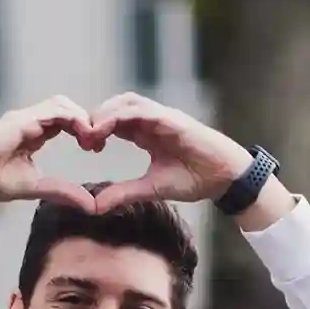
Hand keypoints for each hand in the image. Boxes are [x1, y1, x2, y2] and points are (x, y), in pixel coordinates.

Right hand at [0, 97, 103, 216]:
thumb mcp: (35, 187)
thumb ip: (62, 191)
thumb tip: (92, 206)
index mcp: (34, 133)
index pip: (65, 120)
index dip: (84, 129)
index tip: (96, 148)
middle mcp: (30, 121)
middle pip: (67, 107)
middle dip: (87, 121)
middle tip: (98, 143)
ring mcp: (24, 117)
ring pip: (62, 104)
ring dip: (81, 117)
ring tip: (91, 139)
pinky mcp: (20, 120)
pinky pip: (53, 110)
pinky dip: (73, 118)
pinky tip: (83, 135)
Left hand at [82, 92, 265, 218]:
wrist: (225, 178)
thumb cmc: (195, 179)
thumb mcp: (151, 188)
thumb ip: (124, 193)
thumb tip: (96, 206)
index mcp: (148, 132)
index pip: (115, 121)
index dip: (97, 129)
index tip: (86, 147)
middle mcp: (153, 120)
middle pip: (116, 106)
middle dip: (96, 118)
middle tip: (84, 139)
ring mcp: (163, 116)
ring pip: (125, 102)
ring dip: (105, 114)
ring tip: (91, 133)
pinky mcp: (171, 119)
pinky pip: (139, 110)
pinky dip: (119, 116)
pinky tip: (105, 129)